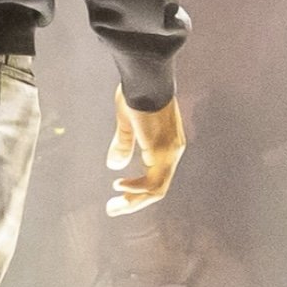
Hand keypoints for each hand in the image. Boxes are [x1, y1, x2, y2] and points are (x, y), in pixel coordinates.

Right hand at [105, 86, 185, 216]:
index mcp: (166, 145)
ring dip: (135, 200)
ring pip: (156, 188)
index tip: (118, 194)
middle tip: (114, 210)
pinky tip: (119, 185)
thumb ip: (124, 145)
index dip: (138, 190)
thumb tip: (114, 165)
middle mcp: (173, 151)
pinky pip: (153, 180)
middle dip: (134, 202)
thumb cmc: (137, 93)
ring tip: (115, 206)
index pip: (156, 177)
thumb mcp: (127, 123)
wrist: (146, 76)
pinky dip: (136, 187)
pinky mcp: (163, 149)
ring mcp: (170, 151)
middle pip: (157, 187)